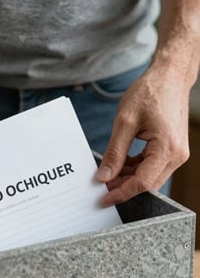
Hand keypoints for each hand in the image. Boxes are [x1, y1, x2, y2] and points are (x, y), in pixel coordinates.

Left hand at [96, 66, 189, 205]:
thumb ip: (114, 153)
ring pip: (149, 178)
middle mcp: (176, 155)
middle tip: (101, 187)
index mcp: (167, 148)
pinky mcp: (171, 150)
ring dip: (128, 179)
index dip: (120, 193)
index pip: (141, 183)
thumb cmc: (149, 93)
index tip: (103, 200)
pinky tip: (121, 164)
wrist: (169, 77)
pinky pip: (152, 167)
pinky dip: (135, 169)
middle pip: (147, 184)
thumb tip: (104, 177)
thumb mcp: (125, 122)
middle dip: (123, 188)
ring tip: (108, 173)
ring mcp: (176, 153)